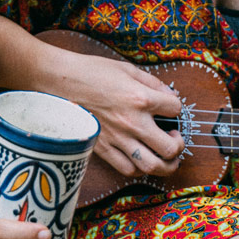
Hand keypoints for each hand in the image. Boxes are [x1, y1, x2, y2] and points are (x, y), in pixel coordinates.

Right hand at [72, 53, 183, 177]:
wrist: (60, 81)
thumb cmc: (91, 71)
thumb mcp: (126, 69)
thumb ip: (152, 82)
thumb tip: (169, 95)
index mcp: (141, 98)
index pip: (176, 109)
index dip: (176, 107)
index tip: (169, 107)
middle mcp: (133, 122)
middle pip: (170, 148)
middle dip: (179, 145)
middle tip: (174, 138)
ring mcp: (118, 138)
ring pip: (152, 166)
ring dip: (165, 164)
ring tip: (165, 157)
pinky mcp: (102, 148)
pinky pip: (127, 169)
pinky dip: (139, 168)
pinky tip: (140, 158)